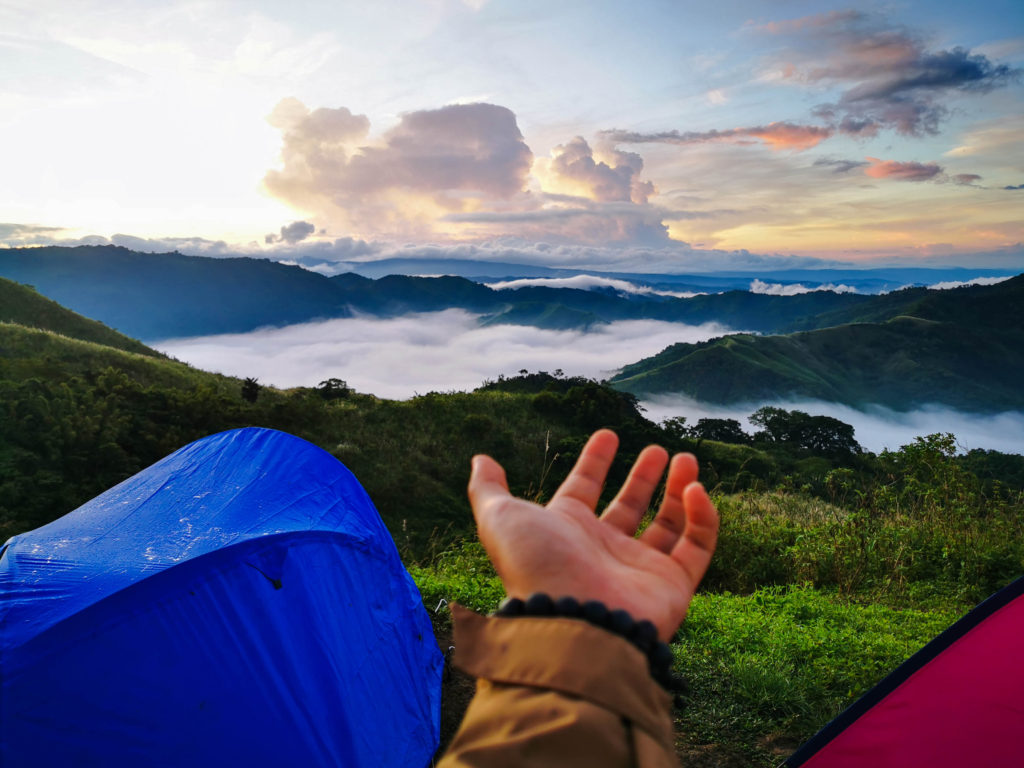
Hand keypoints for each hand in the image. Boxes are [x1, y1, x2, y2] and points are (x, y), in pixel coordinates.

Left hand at [467, 429, 718, 640]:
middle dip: (643, 477)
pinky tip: (695, 489)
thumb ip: (489, 489)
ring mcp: (639, 568)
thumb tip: (480, 460)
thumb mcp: (500, 518)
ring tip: (685, 459)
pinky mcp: (673, 585)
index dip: (594, 461)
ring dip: (679, 490)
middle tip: (660, 450)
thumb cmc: (536, 565)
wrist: (574, 621)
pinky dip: (703, 517)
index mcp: (566, 530)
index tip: (608, 433)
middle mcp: (603, 548)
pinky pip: (697, 546)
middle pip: (628, 506)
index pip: (583, 489)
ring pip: (668, 524)